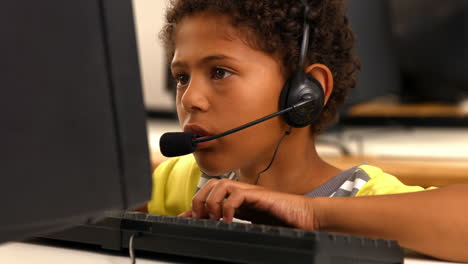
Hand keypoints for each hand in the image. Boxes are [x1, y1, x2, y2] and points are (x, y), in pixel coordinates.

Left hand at [178, 179, 319, 229]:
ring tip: (213, 218)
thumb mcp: (256, 227)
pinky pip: (237, 193)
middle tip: (198, 217)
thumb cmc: (286, 222)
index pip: (212, 196)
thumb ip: (238, 227)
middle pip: (211, 184)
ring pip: (220, 184)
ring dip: (212, 201)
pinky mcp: (260, 195)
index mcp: (239, 201)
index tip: (183, 218)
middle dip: (199, 199)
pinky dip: (228, 206)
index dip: (195, 205)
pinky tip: (229, 220)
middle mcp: (242, 193)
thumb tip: (220, 235)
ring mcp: (251, 192)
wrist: (308, 217)